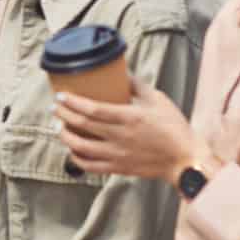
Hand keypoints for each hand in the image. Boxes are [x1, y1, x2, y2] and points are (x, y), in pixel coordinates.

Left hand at [55, 76, 208, 185]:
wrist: (185, 160)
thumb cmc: (174, 128)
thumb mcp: (158, 100)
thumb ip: (138, 86)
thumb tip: (122, 72)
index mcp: (130, 118)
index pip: (93, 110)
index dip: (73, 102)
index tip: (60, 96)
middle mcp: (121, 137)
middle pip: (83, 125)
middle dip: (63, 115)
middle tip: (55, 107)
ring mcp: (118, 154)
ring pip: (81, 147)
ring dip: (65, 136)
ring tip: (58, 126)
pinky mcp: (118, 168)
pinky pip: (90, 166)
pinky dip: (76, 158)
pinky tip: (71, 149)